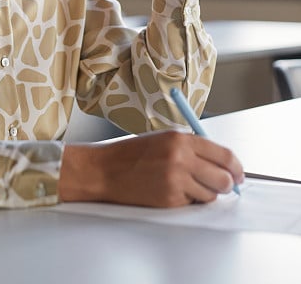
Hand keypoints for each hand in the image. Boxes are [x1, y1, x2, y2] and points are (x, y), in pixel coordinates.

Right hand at [59, 131, 244, 207]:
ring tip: (186, 185)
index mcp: (180, 139)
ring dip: (205, 194)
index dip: (236, 167)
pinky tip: (172, 191)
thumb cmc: (132, 154)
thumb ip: (192, 148)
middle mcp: (181, 158)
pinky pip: (192, 205)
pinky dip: (188, 201)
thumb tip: (221, 165)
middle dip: (226, 184)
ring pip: (210, 195)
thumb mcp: (163, 139)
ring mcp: (175, 180)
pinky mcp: (169, 200)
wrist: (105, 170)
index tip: (239, 173)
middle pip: (223, 178)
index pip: (223, 154)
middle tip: (222, 185)